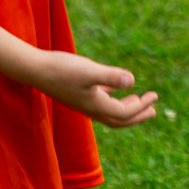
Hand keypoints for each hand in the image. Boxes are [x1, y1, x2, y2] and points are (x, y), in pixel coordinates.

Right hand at [33, 51, 158, 128]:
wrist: (34, 69)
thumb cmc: (62, 69)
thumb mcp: (89, 71)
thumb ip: (110, 76)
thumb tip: (132, 81)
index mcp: (95, 105)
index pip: (124, 113)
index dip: (141, 107)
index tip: (154, 96)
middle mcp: (90, 108)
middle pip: (118, 120)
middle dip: (137, 116)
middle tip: (153, 110)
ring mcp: (83, 102)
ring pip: (108, 111)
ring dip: (125, 108)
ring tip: (138, 100)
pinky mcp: (77, 93)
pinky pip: (99, 99)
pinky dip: (111, 96)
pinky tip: (115, 87)